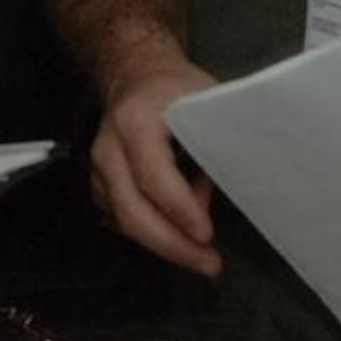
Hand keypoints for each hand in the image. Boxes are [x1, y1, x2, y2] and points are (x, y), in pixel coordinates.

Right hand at [89, 58, 221, 277]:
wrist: (137, 77)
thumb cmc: (178, 90)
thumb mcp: (206, 102)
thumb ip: (218, 142)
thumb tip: (242, 186)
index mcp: (135, 122)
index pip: (154, 177)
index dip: (181, 211)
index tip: (208, 235)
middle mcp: (108, 148)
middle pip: (132, 211)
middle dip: (172, 245)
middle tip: (209, 264)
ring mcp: (97, 170)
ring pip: (125, 223)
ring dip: (166, 243)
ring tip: (204, 254)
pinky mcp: (99, 186)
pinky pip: (123, 222)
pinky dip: (154, 233)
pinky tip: (181, 233)